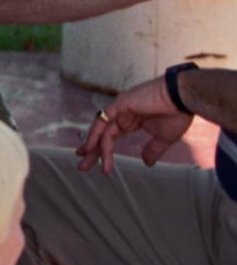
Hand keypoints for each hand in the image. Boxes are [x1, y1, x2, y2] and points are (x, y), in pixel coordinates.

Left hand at [78, 74, 195, 173]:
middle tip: (82, 166)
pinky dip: (98, 135)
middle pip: (102, 134)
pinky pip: (104, 122)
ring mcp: (119, 109)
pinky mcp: (119, 105)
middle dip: (92, 150)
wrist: (182, 98)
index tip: (99, 164)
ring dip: (93, 147)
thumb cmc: (176, 114)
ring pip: (101, 130)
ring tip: (86, 163)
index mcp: (131, 120)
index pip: (111, 136)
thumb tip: (146, 163)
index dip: (103, 150)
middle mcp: (122, 114)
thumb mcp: (164, 138)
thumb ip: (152, 150)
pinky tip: (93, 148)